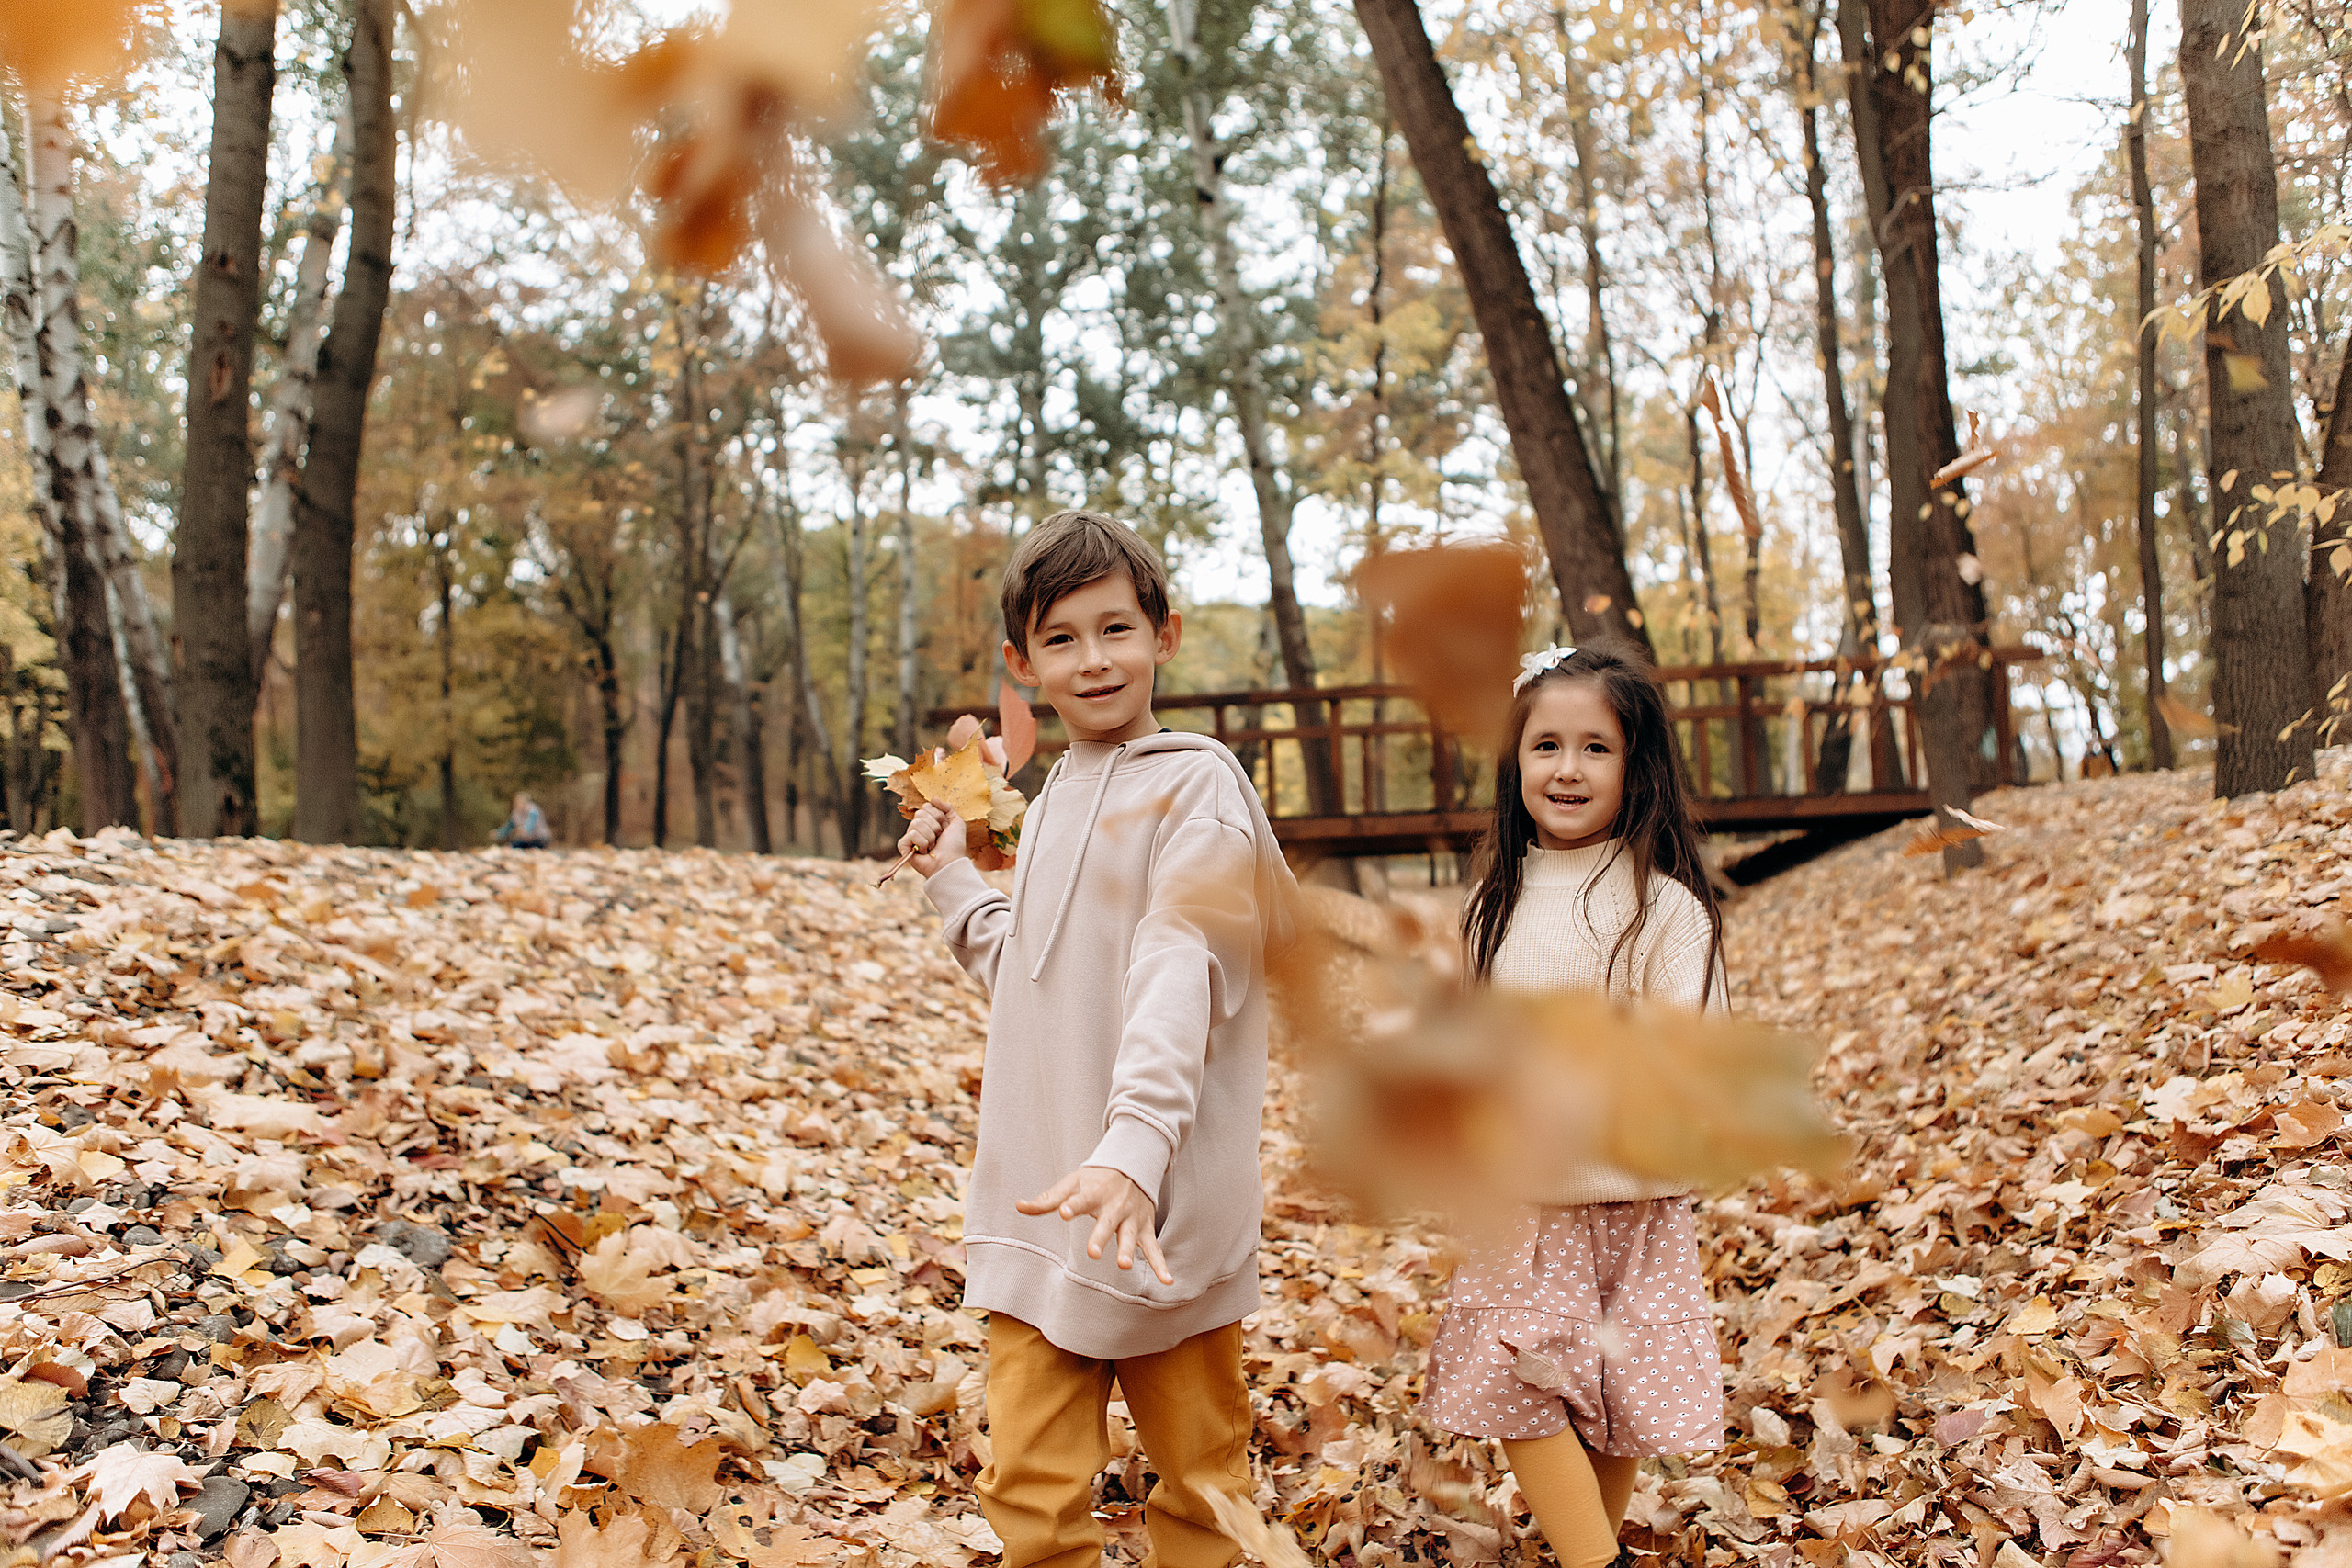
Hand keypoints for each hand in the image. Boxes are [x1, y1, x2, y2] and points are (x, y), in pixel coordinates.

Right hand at [897, 801, 966, 877]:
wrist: (950, 863)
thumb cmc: (954, 846)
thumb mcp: (956, 823)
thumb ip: (947, 808)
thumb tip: (933, 798)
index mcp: (929, 821)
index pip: (927, 806)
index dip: (939, 816)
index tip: (945, 828)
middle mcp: (918, 828)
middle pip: (920, 813)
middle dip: (935, 826)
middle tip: (939, 838)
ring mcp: (910, 837)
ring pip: (916, 823)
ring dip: (930, 836)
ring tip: (932, 846)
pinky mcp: (903, 846)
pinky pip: (911, 834)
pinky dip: (922, 843)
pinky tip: (924, 852)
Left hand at [1017, 1165, 1172, 1285]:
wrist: (1134, 1166)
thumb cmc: (1096, 1179)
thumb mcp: (1072, 1183)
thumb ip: (1047, 1199)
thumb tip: (1019, 1206)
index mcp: (1094, 1193)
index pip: (1081, 1199)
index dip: (1073, 1205)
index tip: (1064, 1212)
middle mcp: (1115, 1206)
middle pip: (1107, 1223)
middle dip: (1100, 1237)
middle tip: (1093, 1252)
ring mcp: (1132, 1219)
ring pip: (1130, 1236)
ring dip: (1128, 1250)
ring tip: (1124, 1265)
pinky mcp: (1144, 1229)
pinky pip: (1154, 1249)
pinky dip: (1161, 1264)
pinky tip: (1167, 1280)